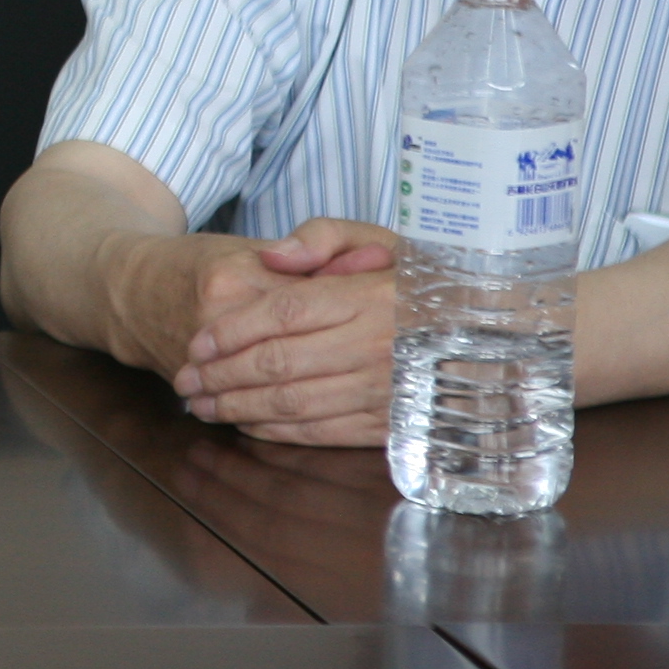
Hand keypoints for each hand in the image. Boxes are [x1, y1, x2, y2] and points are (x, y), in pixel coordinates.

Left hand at [174, 216, 399, 446]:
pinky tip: (246, 424)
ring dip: (237, 407)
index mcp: (368, 297)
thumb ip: (321, 236)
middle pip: (279, 363)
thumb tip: (272, 256)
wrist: (483, 330)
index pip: (283, 313)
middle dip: (220, 375)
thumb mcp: (378, 239)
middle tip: (185, 381)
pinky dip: (275, 431)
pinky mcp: (390, 423)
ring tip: (201, 406)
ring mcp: (383, 389)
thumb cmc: (419, 280)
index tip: (196, 344)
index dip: (231, 331)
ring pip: (293, 402)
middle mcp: (375, 345)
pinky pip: (321, 431)